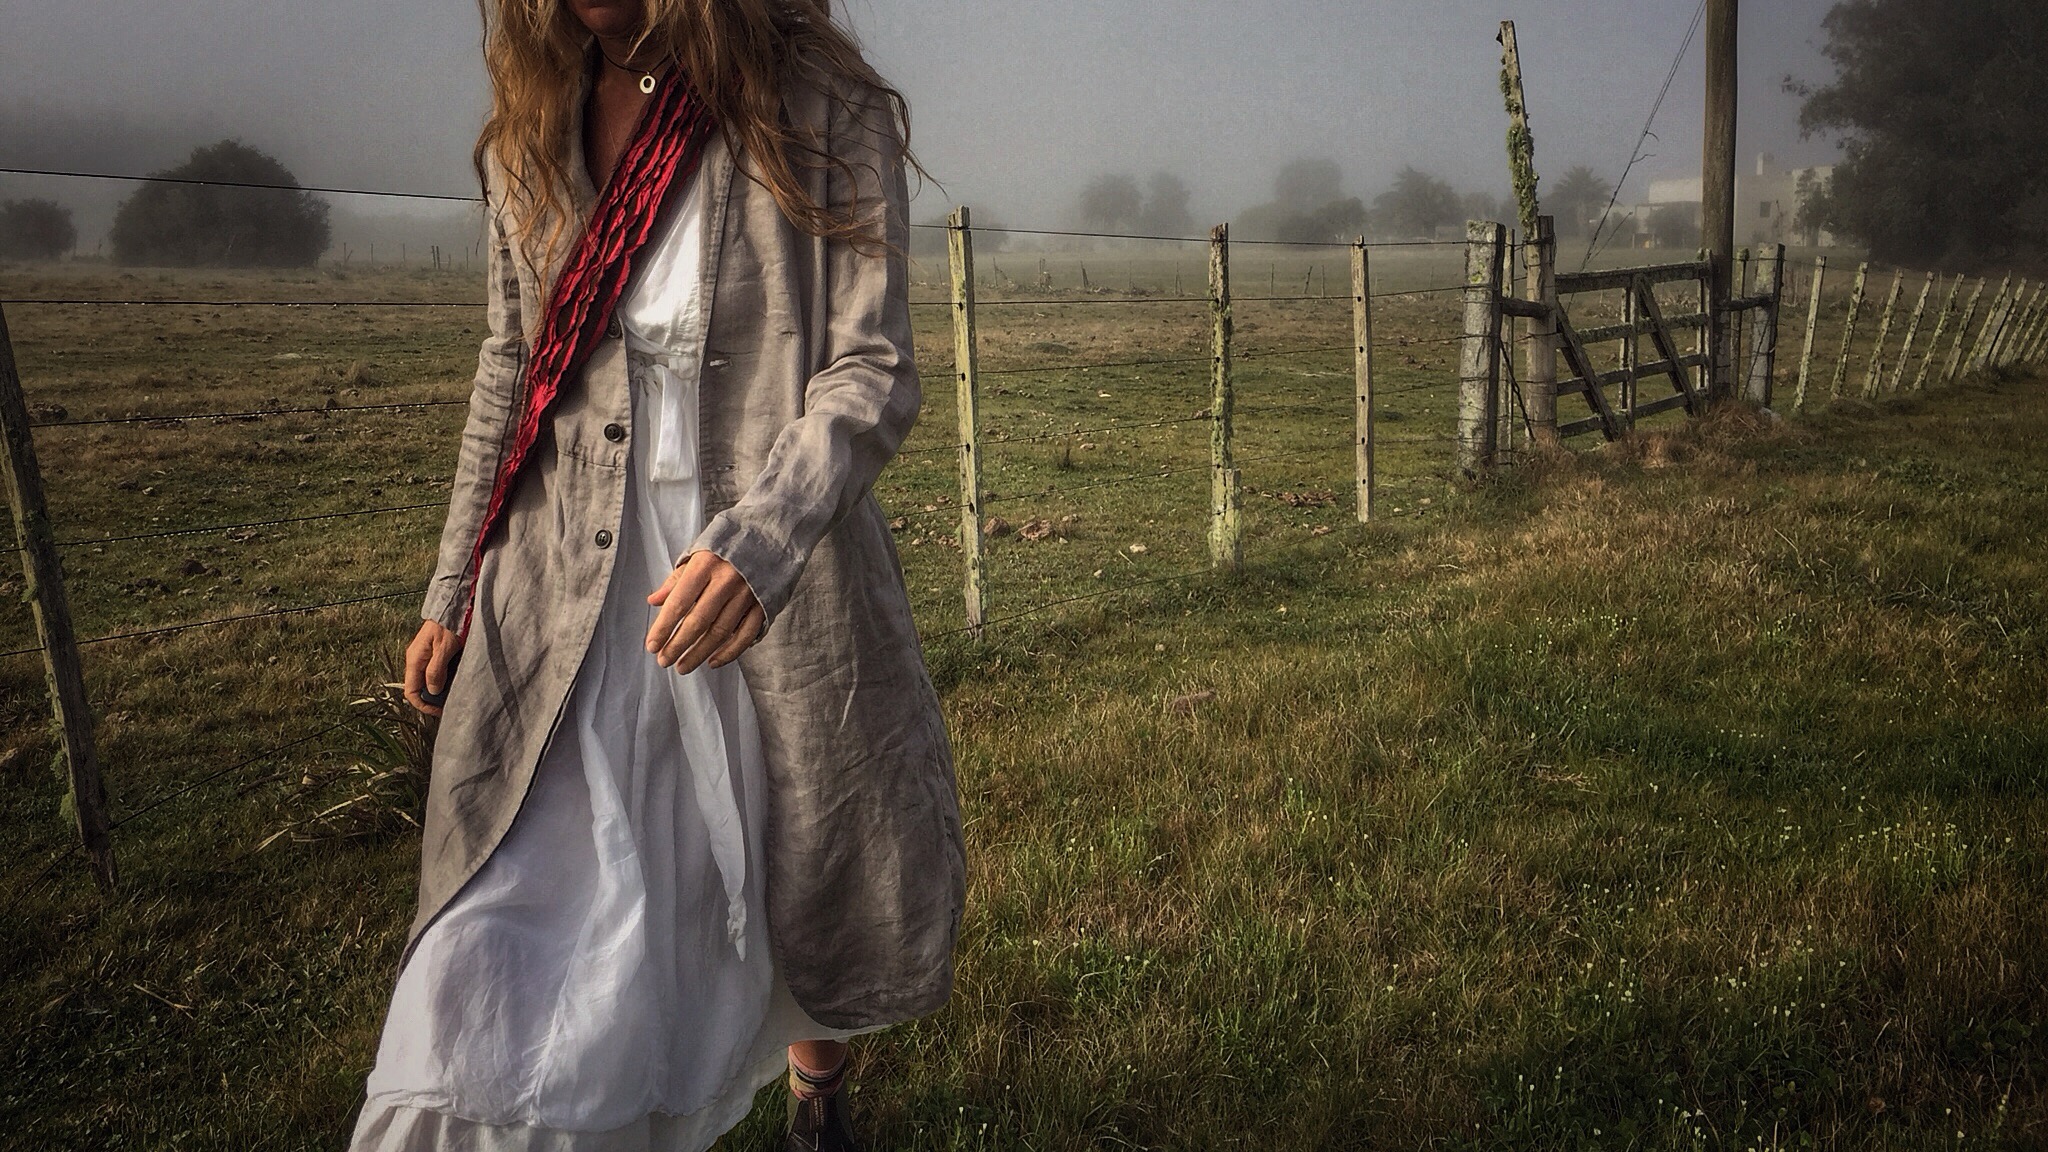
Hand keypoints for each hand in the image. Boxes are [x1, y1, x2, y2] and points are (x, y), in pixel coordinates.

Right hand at [404, 619, 464, 716]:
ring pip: (429, 681)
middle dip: (433, 698)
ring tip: (455, 691)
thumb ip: (436, 670)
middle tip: (450, 701)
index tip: (439, 710)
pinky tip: (456, 678)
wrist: (454, 608)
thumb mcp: (444, 649)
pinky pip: (436, 672)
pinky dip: (445, 678)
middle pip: (420, 688)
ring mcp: (425, 657)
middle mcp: (417, 660)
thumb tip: (432, 691)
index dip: (423, 704)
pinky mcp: (435, 654)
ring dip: (440, 688)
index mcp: (414, 660)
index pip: (411, 691)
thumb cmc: (448, 625)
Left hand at [645, 550, 764, 674]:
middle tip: (664, 660)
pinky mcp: (764, 605)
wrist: (771, 535)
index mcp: (706, 565)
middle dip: (678, 645)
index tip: (652, 645)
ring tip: (683, 666)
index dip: (664, 627)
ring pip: (720, 632)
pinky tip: (713, 661)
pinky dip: (729, 652)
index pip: (679, 602)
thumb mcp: (699, 553)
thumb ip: (677, 579)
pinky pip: (745, 635)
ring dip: (699, 653)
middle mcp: (727, 580)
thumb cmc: (729, 545)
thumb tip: (654, 601)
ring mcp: (748, 594)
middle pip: (699, 621)